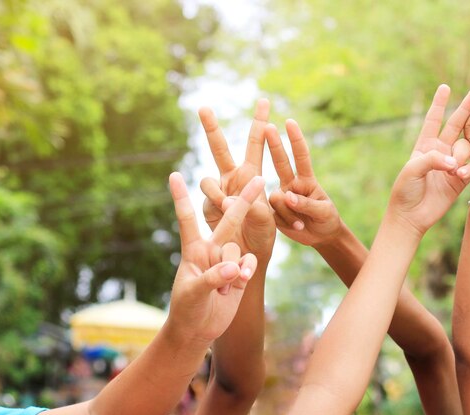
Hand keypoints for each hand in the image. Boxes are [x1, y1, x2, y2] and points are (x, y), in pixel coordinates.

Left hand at [166, 173, 263, 344]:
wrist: (198, 329)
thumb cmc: (186, 309)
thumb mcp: (193, 293)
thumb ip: (212, 278)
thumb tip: (235, 268)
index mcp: (193, 249)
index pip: (188, 219)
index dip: (181, 197)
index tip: (174, 175)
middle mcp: (211, 249)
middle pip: (229, 220)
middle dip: (243, 200)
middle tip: (258, 178)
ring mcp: (227, 260)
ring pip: (238, 250)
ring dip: (234, 268)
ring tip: (224, 288)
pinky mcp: (240, 272)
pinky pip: (249, 262)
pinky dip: (246, 271)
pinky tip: (240, 283)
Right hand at [198, 99, 275, 261]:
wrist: (246, 259)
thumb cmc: (262, 236)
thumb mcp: (266, 218)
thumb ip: (251, 206)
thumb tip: (227, 201)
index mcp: (252, 175)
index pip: (257, 144)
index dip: (260, 123)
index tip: (265, 99)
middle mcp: (233, 180)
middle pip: (220, 149)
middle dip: (211, 128)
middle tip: (203, 106)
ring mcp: (218, 193)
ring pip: (208, 181)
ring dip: (218, 193)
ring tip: (230, 207)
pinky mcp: (206, 208)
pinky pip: (206, 201)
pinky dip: (215, 207)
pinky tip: (225, 216)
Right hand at [265, 119, 341, 246]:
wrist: (320, 237)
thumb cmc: (326, 219)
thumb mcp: (323, 212)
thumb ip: (306, 203)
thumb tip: (287, 196)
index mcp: (306, 180)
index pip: (301, 157)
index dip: (296, 140)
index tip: (290, 123)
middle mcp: (291, 184)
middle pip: (281, 162)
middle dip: (274, 144)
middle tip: (267, 126)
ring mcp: (281, 197)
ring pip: (276, 198)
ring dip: (289, 212)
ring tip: (302, 224)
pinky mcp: (273, 211)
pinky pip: (273, 214)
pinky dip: (285, 222)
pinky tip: (296, 227)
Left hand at [387, 85, 469, 235]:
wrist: (411, 216)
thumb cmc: (405, 191)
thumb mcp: (412, 170)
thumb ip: (431, 159)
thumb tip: (452, 160)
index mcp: (424, 145)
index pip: (433, 120)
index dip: (439, 104)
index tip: (445, 87)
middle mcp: (439, 151)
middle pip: (455, 125)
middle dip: (465, 109)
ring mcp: (452, 164)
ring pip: (465, 147)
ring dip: (461, 153)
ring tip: (452, 167)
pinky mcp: (461, 178)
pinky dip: (467, 168)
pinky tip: (459, 175)